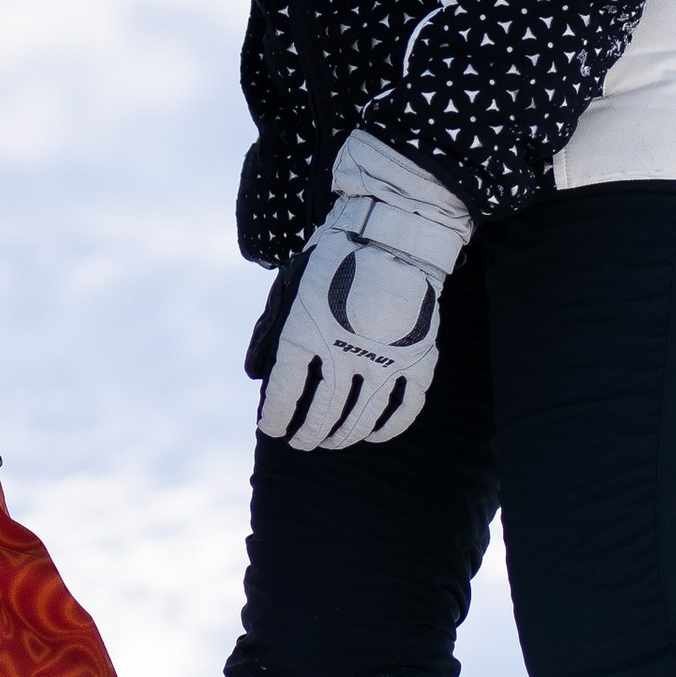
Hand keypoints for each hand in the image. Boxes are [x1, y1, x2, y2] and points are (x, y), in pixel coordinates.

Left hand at [247, 130, 469, 450]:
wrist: (392, 235)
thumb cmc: (335, 259)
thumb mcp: (292, 288)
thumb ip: (274, 332)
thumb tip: (259, 376)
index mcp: (306, 331)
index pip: (285, 392)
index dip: (276, 416)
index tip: (272, 428)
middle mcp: (343, 351)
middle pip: (322, 412)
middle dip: (308, 434)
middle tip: (302, 442)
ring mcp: (384, 360)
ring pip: (360, 418)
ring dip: (342, 436)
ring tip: (332, 441)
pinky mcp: (416, 361)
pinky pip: (402, 409)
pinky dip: (386, 428)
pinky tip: (373, 433)